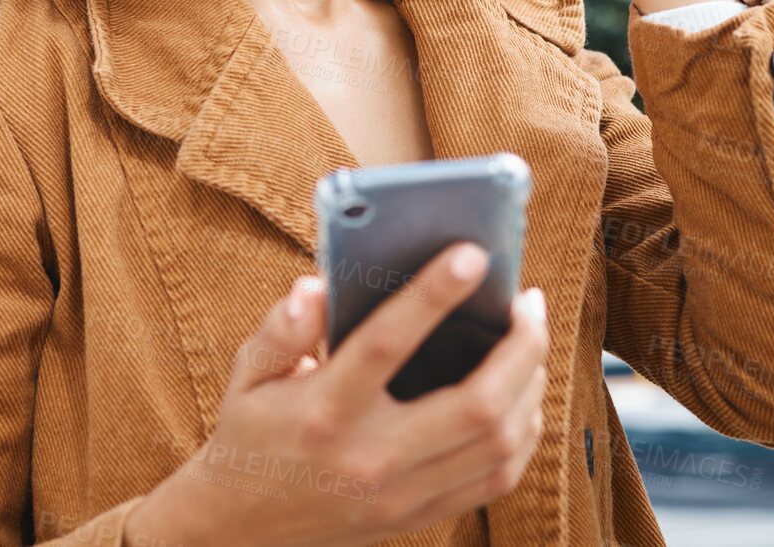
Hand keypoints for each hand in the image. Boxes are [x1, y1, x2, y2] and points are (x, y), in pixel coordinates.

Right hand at [124, 242, 549, 546]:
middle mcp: (370, 457)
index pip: (385, 344)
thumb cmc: (250, 434)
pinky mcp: (418, 515)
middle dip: (520, 346)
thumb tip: (317, 287)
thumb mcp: (248, 374)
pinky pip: (496, 478)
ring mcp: (401, 494)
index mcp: (323, 411)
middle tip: (529, 301)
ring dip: (530, 384)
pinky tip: (524, 394)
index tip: (472, 255)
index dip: (432, 295)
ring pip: (499, 443)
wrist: (243, 529)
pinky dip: (524, 432)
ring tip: (530, 338)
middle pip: (475, 405)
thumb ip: (283, 328)